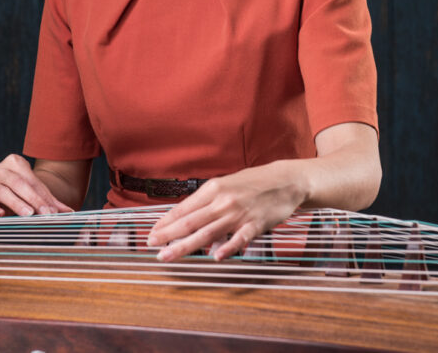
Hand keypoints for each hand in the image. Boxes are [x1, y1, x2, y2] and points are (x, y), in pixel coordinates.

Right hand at [0, 153, 72, 217]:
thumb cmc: (27, 187)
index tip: (52, 210)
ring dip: (17, 204)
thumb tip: (69, 212)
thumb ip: (53, 201)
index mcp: (14, 161)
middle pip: (18, 184)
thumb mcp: (39, 190)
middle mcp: (0, 170)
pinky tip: (1, 215)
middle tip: (43, 212)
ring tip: (28, 213)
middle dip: (32, 199)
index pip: (30, 180)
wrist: (11, 187)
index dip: (41, 196)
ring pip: (3, 192)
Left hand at [146, 163, 306, 261]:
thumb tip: (185, 215)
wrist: (285, 180)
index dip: (166, 222)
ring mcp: (238, 213)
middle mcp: (222, 200)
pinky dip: (228, 247)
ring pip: (207, 232)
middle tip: (151, 246)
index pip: (184, 208)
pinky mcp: (255, 224)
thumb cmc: (253, 183)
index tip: (152, 233)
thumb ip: (207, 201)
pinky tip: (216, 256)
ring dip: (185, 245)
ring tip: (168, 255)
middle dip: (168, 235)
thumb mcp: (226, 184)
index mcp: (213, 188)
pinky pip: (239, 238)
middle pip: (190, 221)